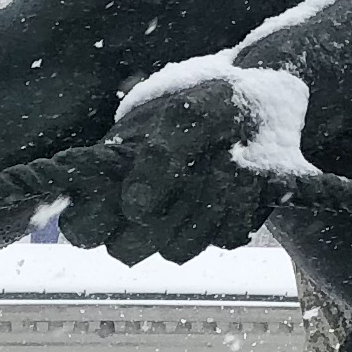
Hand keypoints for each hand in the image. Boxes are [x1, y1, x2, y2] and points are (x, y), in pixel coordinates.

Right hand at [65, 77, 277, 260]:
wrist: (271, 105)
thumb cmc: (217, 101)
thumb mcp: (187, 114)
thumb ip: (159, 156)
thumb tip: (135, 208)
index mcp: (116, 173)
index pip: (81, 225)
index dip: (91, 224)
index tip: (126, 201)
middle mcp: (141, 206)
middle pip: (125, 249)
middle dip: (160, 217)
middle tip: (191, 174)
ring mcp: (180, 222)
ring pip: (176, 250)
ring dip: (205, 206)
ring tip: (225, 162)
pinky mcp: (220, 229)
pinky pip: (223, 239)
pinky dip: (238, 206)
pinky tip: (245, 174)